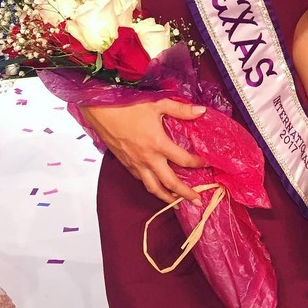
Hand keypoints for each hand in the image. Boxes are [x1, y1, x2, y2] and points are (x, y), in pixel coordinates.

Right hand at [80, 99, 206, 203]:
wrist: (100, 110)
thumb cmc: (128, 105)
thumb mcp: (158, 104)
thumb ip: (181, 110)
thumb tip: (202, 111)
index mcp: (158, 144)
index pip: (183, 160)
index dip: (198, 163)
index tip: (207, 164)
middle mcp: (147, 159)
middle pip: (169, 182)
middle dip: (185, 193)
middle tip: (197, 200)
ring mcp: (135, 164)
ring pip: (152, 187)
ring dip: (166, 197)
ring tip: (176, 203)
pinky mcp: (125, 163)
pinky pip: (140, 180)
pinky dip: (151, 186)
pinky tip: (156, 184)